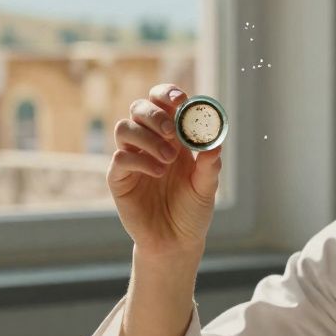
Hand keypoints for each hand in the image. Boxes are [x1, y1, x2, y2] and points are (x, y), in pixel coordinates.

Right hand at [107, 84, 222, 257]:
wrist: (176, 241)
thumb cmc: (192, 210)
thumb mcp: (206, 187)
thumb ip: (210, 165)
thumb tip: (216, 143)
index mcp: (172, 136)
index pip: (162, 102)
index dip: (167, 94)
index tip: (180, 99)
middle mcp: (148, 142)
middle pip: (139, 108)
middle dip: (155, 114)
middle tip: (171, 131)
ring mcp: (132, 159)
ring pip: (124, 127)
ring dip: (146, 137)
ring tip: (168, 159)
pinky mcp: (119, 178)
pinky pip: (120, 157)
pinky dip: (139, 160)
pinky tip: (158, 173)